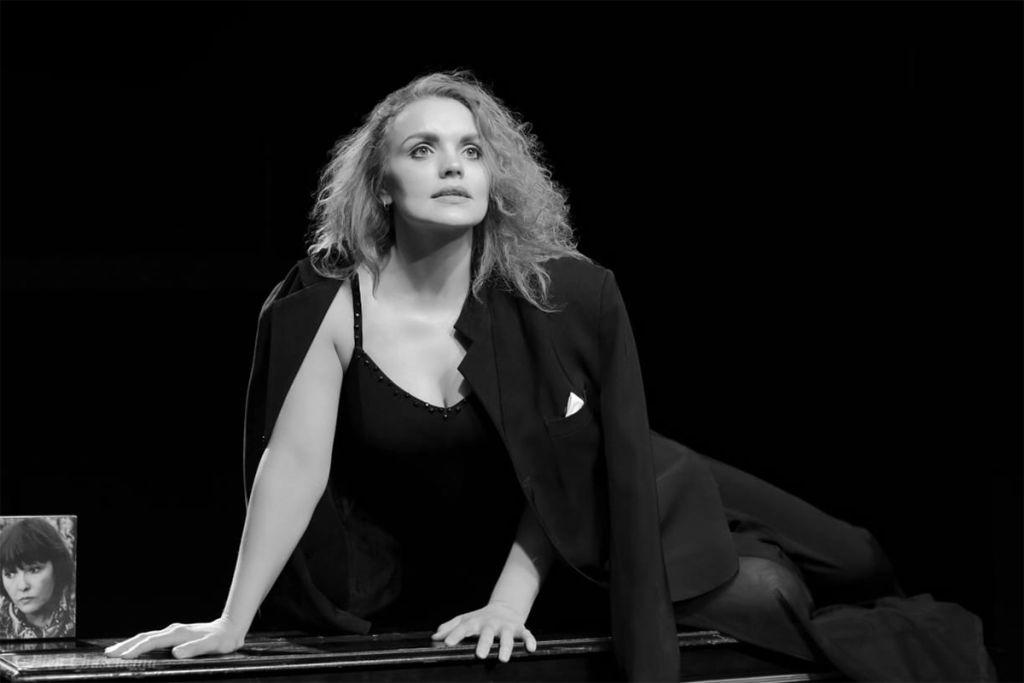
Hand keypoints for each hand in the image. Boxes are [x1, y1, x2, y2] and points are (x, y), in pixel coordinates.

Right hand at [103, 616, 244, 659]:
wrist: (230, 628)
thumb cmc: (222, 640)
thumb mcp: (212, 646)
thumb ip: (195, 648)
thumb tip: (176, 653)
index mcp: (178, 633)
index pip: (152, 642)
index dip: (137, 649)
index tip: (122, 657)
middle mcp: (173, 630)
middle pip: (144, 637)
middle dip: (126, 645)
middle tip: (108, 654)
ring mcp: (173, 631)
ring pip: (147, 636)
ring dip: (130, 643)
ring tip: (114, 651)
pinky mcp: (174, 634)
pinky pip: (152, 638)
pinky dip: (139, 642)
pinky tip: (134, 647)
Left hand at [431, 601, 537, 662]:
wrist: (504, 607)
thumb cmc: (480, 619)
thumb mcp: (465, 620)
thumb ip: (450, 627)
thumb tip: (435, 637)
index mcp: (475, 622)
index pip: (463, 628)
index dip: (455, 635)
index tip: (447, 644)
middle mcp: (490, 624)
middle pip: (486, 633)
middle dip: (483, 643)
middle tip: (479, 655)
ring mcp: (505, 626)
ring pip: (506, 636)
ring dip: (505, 646)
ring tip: (502, 659)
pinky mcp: (519, 628)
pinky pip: (526, 634)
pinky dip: (529, 640)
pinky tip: (530, 648)